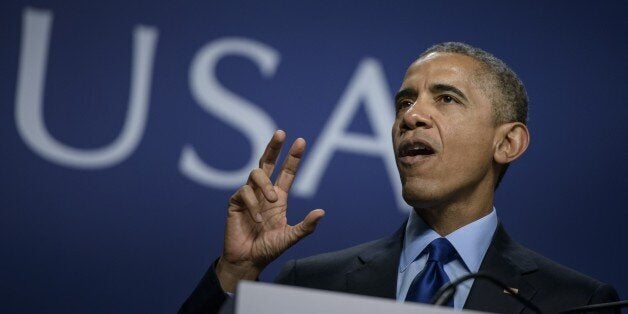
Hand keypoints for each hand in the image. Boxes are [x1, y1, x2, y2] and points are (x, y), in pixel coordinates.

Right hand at [216, 130, 324, 291]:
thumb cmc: (268, 249)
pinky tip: (258, 220)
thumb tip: (322, 212)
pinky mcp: (235, 202)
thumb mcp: (290, 237)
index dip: (293, 157)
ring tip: (271, 199)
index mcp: (278, 197)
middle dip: (274, 147)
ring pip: (255, 174)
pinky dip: (253, 205)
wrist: (247, 261)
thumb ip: (305, 226)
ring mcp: (249, 196)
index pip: (287, 172)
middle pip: (267, 162)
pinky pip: (244, 193)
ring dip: (265, 184)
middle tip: (281, 133)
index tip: (301, 141)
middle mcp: (263, 193)